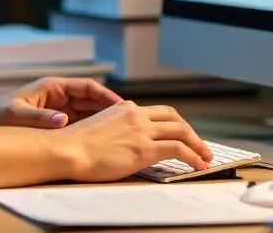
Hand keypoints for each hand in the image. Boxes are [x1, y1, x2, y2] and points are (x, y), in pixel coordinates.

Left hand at [0, 77, 124, 128]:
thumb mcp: (17, 115)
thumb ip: (41, 118)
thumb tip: (64, 121)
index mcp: (53, 87)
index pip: (89, 87)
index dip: (107, 97)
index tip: (123, 108)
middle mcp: (58, 96)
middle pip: (92, 102)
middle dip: (110, 112)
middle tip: (129, 125)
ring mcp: (58, 110)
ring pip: (88, 115)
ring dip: (102, 124)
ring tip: (121, 136)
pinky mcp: (54, 124)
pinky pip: (78, 127)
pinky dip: (90, 133)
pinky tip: (101, 146)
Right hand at [55, 101, 212, 181]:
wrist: (68, 150)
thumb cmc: (75, 144)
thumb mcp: (98, 127)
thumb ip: (116, 129)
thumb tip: (124, 141)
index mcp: (124, 108)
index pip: (159, 112)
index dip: (175, 123)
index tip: (182, 134)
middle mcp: (136, 115)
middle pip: (174, 118)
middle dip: (190, 131)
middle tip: (198, 145)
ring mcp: (141, 131)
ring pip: (182, 131)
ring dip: (198, 145)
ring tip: (204, 157)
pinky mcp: (144, 149)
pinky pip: (179, 149)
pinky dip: (193, 157)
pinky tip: (198, 165)